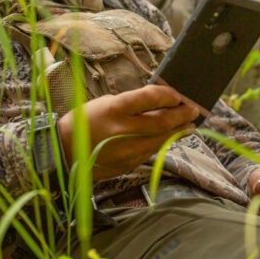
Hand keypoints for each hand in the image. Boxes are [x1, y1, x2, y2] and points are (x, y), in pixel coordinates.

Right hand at [57, 84, 198, 181]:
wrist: (66, 153)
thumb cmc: (85, 122)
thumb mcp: (105, 103)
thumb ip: (132, 103)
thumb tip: (159, 101)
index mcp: (115, 109)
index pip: (150, 98)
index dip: (168, 95)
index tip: (177, 94)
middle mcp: (123, 130)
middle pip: (162, 122)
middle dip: (182, 114)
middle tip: (193, 109)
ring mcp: (128, 150)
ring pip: (162, 139)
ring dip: (179, 131)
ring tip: (189, 124)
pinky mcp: (130, 164)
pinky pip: (152, 151)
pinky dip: (164, 142)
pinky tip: (171, 136)